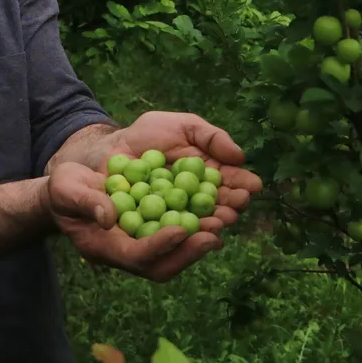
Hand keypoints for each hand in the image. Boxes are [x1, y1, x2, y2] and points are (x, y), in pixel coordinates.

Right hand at [43, 161, 220, 281]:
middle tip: (215, 233)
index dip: (160, 246)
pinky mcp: (151, 232)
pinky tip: (215, 210)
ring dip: (199, 241)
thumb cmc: (64, 189)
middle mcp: (126, 253)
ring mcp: (140, 245)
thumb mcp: (66, 188)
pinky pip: (177, 237)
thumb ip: (86, 202)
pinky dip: (197, 227)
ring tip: (224, 221)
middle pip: (162, 266)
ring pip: (174, 256)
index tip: (183, 229)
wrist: (69, 190)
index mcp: (103, 247)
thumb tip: (109, 217)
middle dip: (189, 252)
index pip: (136, 256)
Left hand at [107, 111, 263, 228]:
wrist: (109, 146)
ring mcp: (172, 218)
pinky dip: (174, 236)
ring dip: (208, 226)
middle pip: (216, 210)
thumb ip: (212, 137)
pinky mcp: (148, 230)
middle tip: (237, 206)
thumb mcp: (184, 126)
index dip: (241, 186)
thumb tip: (240, 156)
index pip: (228, 185)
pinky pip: (163, 236)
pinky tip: (185, 231)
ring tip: (219, 221)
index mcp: (206, 178)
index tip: (252, 186)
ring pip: (194, 226)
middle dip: (229, 209)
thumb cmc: (149, 134)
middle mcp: (193, 202)